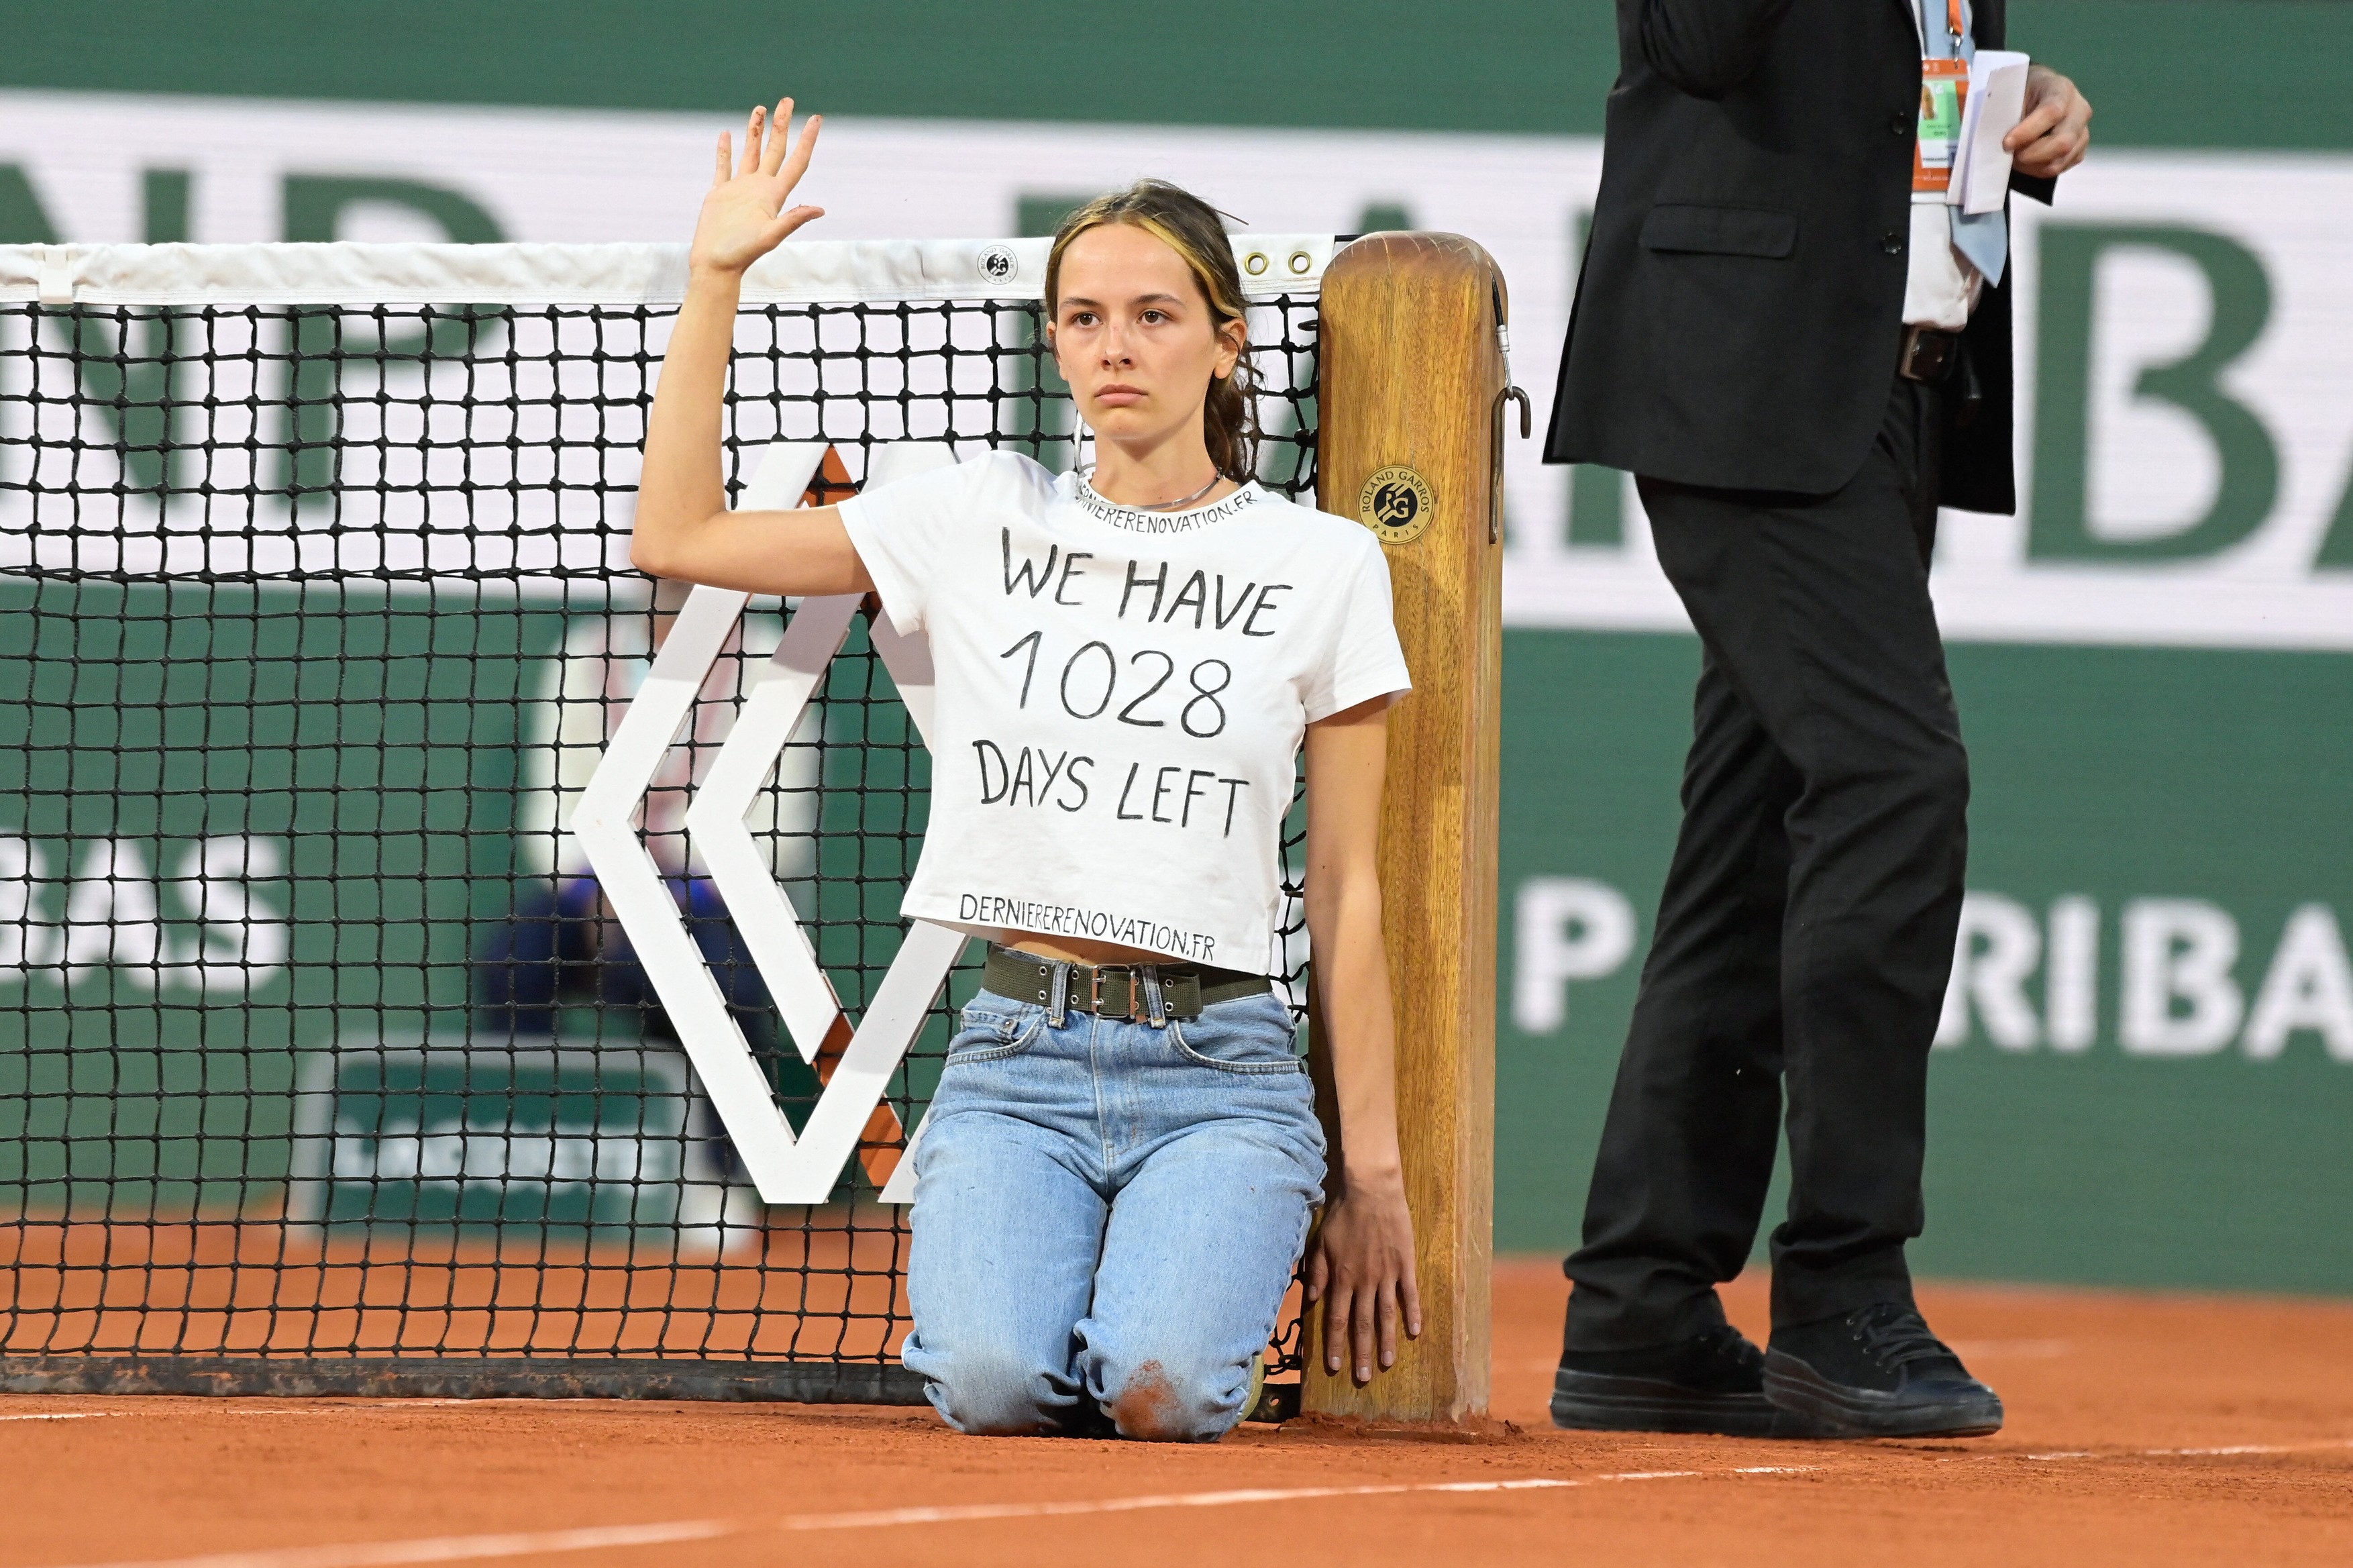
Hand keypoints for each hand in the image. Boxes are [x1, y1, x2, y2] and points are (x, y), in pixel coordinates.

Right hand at [690, 98, 824, 278]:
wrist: (716, 266)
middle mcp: (760, 189)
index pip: (796, 162)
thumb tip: (820, 209)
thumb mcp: (770, 236)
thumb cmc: (742, 254)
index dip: (807, 140)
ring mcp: (741, 190)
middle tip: (787, 101)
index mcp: (774, 195)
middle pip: (775, 150)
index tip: (817, 119)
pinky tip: (728, 134)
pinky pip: (724, 166)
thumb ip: (793, 220)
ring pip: (751, 153)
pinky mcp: (721, 193)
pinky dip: (726, 150)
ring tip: (760, 109)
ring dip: (756, 131)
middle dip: (782, 125)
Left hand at [1304, 1169, 1422, 1384]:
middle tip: (1364, 1378)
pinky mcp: (1405, 1264)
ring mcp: (1387, 1274)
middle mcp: (1364, 1281)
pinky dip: (1413, 1314)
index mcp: (1342, 1277)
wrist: (1371, 1191)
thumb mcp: (1321, 1242)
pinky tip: (1415, 1332)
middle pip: (1362, 1324)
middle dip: (1362, 1353)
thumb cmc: (1342, 1215)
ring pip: (1386, 1315)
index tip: (1333, 1366)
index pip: (1336, 1319)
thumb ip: (1317, 1273)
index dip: (1335, 1344)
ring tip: (1388, 1363)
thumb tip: (1313, 1299)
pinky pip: (1410, 1294)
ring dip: (1387, 1341)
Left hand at [2005, 65, 2091, 179]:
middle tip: (2009, 155)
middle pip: (2063, 142)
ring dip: (2032, 166)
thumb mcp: (2011, 96)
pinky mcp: (2079, 150)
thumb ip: (2008, 114)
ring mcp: (2082, 131)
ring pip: (2060, 160)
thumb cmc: (2019, 95)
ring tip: (2014, 159)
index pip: (2052, 112)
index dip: (2028, 132)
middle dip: (2031, 155)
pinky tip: (2026, 162)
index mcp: (2061, 89)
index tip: (2006, 143)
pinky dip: (2037, 170)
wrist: (2033, 97)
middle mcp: (2079, 109)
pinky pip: (2059, 168)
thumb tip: (2004, 144)